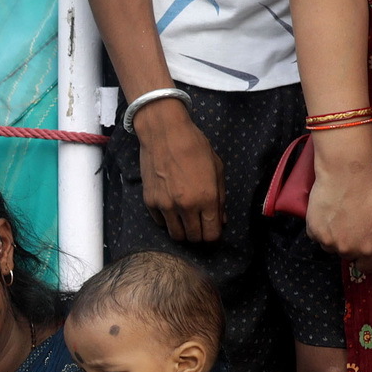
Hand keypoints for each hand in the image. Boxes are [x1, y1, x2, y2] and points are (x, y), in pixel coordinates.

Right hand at [135, 99, 224, 243]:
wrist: (165, 133)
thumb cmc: (195, 147)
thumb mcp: (217, 169)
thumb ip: (220, 198)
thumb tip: (221, 219)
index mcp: (207, 198)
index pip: (211, 235)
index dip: (213, 235)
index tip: (212, 229)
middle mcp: (186, 206)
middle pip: (193, 238)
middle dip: (198, 235)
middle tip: (199, 224)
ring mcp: (166, 205)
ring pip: (175, 235)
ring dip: (183, 231)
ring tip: (185, 219)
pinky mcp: (150, 201)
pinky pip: (161, 222)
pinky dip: (167, 220)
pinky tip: (171, 207)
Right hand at [303, 130, 371, 275]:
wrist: (346, 171)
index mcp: (368, 249)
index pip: (367, 267)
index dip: (369, 255)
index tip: (369, 242)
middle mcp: (346, 249)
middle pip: (349, 255)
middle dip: (353, 243)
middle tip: (358, 221)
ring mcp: (327, 241)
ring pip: (332, 247)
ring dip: (337, 237)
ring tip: (344, 215)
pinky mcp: (313, 230)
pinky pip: (318, 236)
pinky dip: (323, 228)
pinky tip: (332, 213)